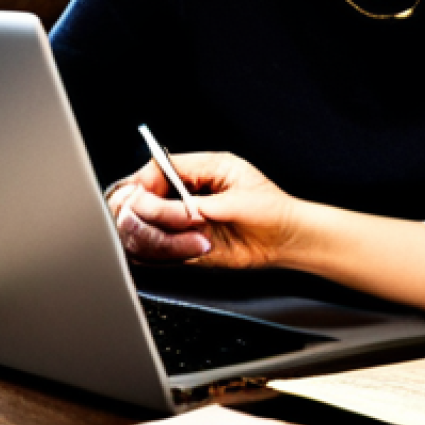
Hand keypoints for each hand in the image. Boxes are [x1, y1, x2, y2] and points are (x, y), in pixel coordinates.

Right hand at [108, 153, 300, 268]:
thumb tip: (156, 206)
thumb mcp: (235, 199)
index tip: (144, 200)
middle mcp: (185, 193)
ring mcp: (180, 220)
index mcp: (200, 169)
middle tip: (178, 223)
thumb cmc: (272, 209)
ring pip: (142, 230)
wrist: (286, 238)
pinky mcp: (181, 245)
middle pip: (138, 201)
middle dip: (151, 215)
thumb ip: (192, 205)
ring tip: (200, 239)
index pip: (154, 171)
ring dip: (165, 238)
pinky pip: (154, 253)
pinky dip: (168, 254)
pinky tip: (197, 249)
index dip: (145, 187)